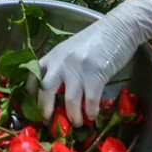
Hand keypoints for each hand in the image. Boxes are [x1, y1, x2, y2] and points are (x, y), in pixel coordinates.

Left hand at [38, 0, 151, 125]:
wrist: (119, 28)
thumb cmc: (96, 39)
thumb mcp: (71, 49)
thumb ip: (62, 65)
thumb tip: (57, 91)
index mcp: (54, 54)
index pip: (34, 74)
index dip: (31, 93)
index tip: (34, 105)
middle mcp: (62, 61)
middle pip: (46, 90)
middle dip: (46, 110)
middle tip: (50, 122)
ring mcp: (78, 68)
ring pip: (70, 101)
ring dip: (73, 116)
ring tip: (77, 123)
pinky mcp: (95, 75)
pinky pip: (90, 101)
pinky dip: (91, 112)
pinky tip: (92, 115)